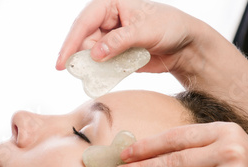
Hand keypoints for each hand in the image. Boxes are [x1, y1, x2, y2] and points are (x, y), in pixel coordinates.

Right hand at [55, 0, 205, 74]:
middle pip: (83, 40)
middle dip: (80, 57)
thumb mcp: (145, 31)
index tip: (62, 62)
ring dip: (91, 67)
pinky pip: (100, 65)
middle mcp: (107, 20)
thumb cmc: (170, 27)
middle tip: (79, 72)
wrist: (185, 46)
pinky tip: (100, 79)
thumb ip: (119, 41)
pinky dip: (100, 73)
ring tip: (95, 75)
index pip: (85, 21)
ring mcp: (109, 38)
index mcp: (111, 4)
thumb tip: (95, 53)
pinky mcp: (114, 54)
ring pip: (89, 55)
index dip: (71, 41)